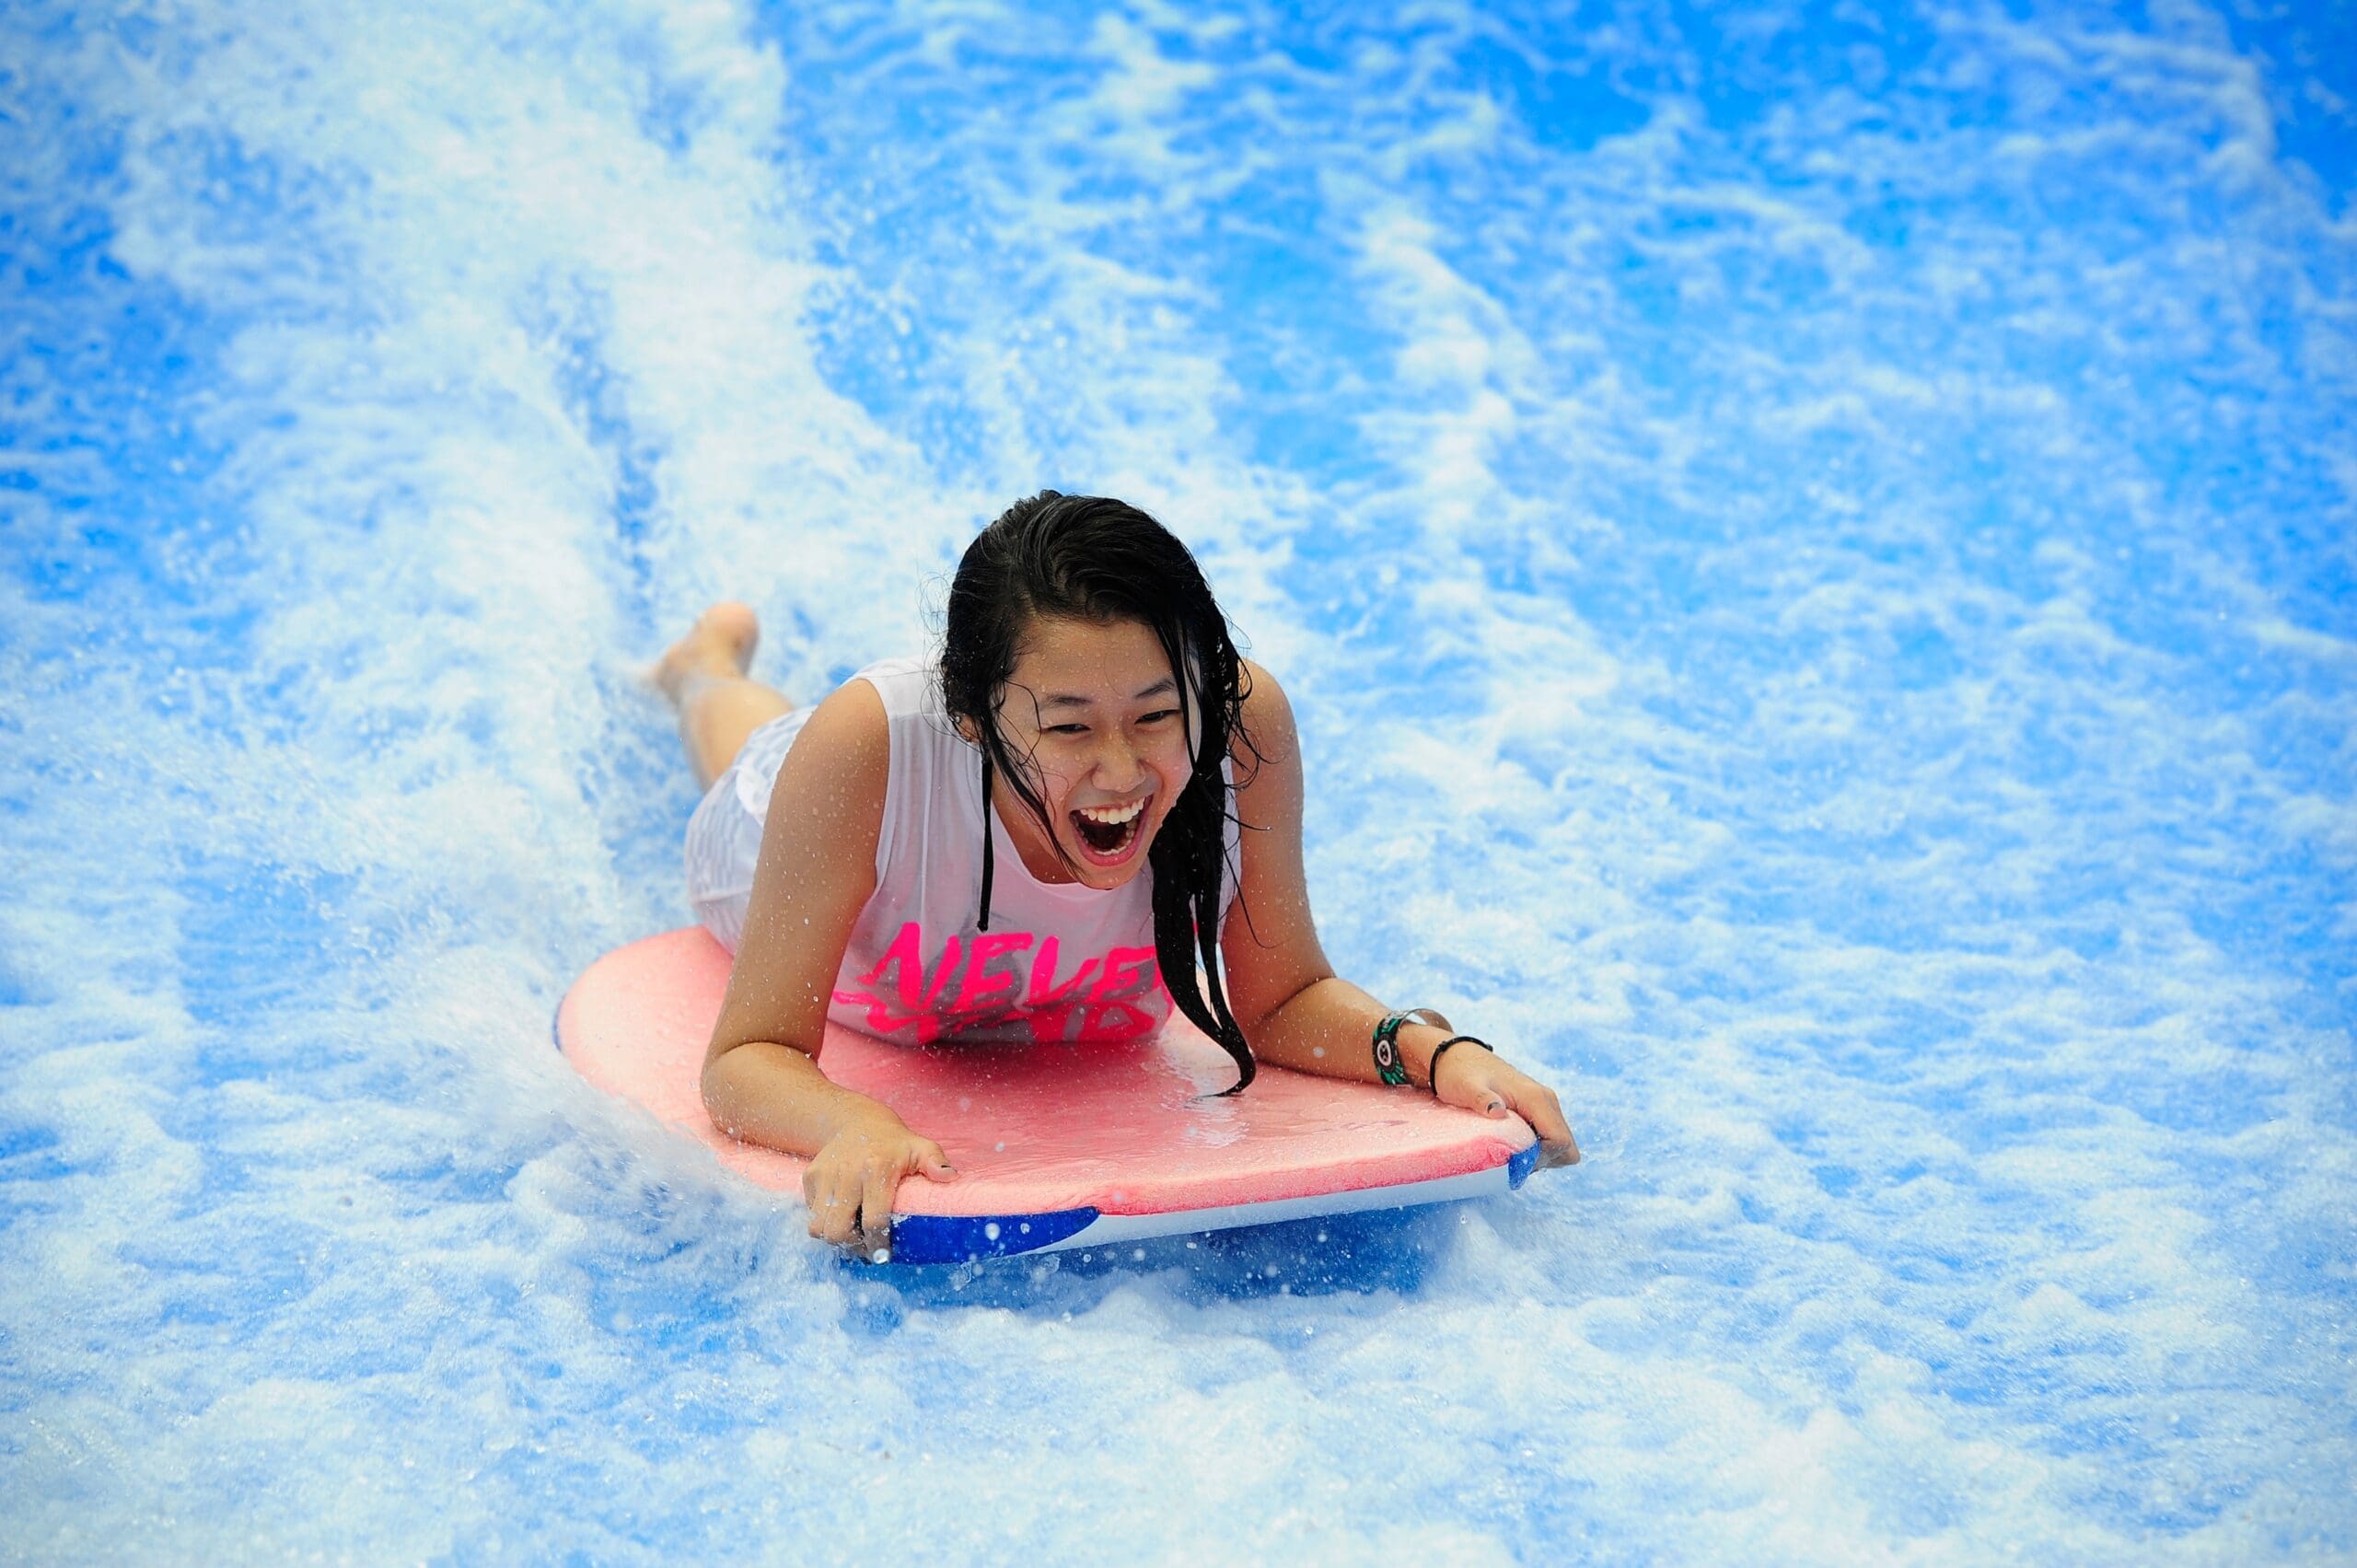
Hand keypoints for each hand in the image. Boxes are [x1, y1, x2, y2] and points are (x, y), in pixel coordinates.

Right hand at [801, 1107, 957, 1259]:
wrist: (856, 1121)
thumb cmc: (894, 1142)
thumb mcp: (920, 1147)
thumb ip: (936, 1162)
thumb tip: (951, 1177)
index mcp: (877, 1170)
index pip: (874, 1221)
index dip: (878, 1245)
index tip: (883, 1255)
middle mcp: (847, 1173)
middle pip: (838, 1230)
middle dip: (852, 1246)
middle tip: (866, 1248)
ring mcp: (825, 1175)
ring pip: (818, 1226)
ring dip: (835, 1237)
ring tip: (853, 1234)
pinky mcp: (810, 1176)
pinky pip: (811, 1212)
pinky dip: (824, 1220)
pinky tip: (842, 1214)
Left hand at [1432, 1044, 1580, 1168]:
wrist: (1459, 1057)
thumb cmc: (1461, 1073)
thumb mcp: (1467, 1087)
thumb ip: (1482, 1099)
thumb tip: (1497, 1112)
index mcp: (1536, 1098)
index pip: (1559, 1141)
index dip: (1541, 1158)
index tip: (1514, 1159)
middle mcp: (1547, 1102)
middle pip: (1567, 1147)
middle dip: (1545, 1161)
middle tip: (1514, 1159)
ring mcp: (1545, 1106)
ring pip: (1562, 1146)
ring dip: (1542, 1157)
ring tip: (1511, 1152)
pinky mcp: (1539, 1112)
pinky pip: (1550, 1139)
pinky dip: (1538, 1150)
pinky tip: (1513, 1145)